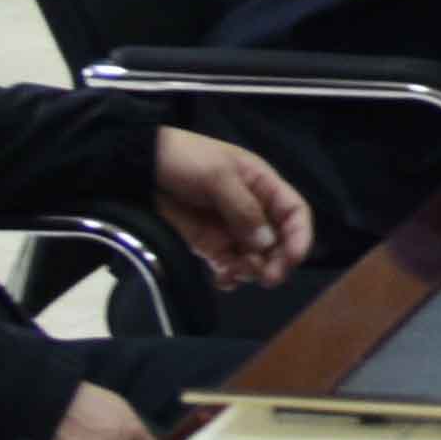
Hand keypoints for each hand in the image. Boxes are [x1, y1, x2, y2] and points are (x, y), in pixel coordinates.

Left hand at [145, 127, 310, 296]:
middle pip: (279, 241)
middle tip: (267, 278)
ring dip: (252, 270)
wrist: (139, 167)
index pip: (294, 212)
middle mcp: (252, 209)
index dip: (300, 235)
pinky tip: (223, 280)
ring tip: (234, 271)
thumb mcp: (217, 175)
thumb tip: (266, 244)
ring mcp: (230, 228)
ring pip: (256, 258)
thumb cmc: (184, 159)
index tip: (294, 259)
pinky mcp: (209, 244)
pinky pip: (230, 266)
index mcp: (262, 184)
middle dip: (277, 261)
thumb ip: (244, 209)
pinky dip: (231, 277)